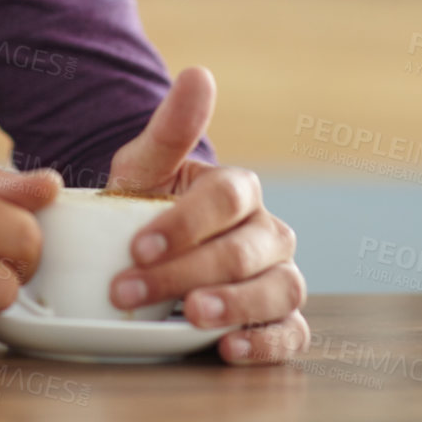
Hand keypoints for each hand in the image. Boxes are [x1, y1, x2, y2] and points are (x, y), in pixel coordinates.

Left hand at [104, 67, 308, 364]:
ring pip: (278, 289)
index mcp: (239, 190)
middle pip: (243, 250)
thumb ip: (171, 127)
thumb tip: (198, 73)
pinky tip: (230, 348)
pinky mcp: (280, 319)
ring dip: (235, 305)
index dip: (183, 223)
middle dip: (185, 271)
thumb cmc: (149, 205)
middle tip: (130, 291)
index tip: (136, 246)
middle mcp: (269, 232)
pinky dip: (268, 342)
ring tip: (191, 317)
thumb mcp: (146, 167)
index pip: (226, 198)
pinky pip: (292, 333)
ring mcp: (279, 276)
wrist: (149, 255)